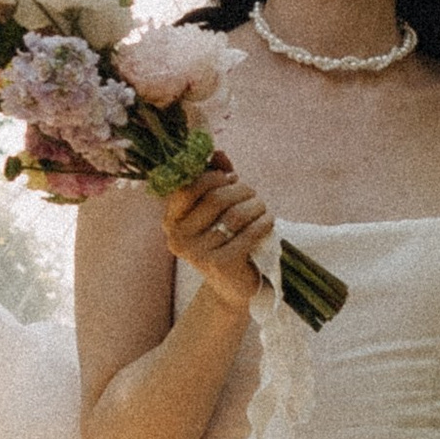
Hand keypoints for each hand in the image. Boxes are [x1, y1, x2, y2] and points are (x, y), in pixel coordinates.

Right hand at [159, 153, 273, 314]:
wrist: (231, 285)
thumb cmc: (223, 239)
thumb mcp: (215, 209)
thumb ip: (214, 180)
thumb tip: (218, 153)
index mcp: (171, 220)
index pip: (189, 187)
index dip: (213, 177)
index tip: (231, 178)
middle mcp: (178, 237)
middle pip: (215, 198)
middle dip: (240, 190)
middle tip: (252, 193)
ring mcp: (197, 253)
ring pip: (235, 214)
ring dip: (255, 205)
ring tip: (262, 207)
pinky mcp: (220, 264)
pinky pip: (248, 234)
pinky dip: (263, 223)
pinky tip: (269, 221)